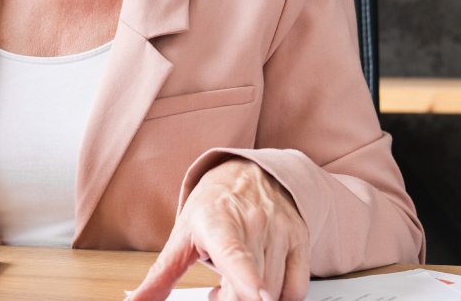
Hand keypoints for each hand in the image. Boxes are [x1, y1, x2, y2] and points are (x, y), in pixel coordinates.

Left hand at [130, 157, 309, 300]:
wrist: (248, 172)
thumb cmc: (211, 207)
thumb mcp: (181, 237)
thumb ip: (159, 277)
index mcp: (218, 221)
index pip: (234, 253)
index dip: (246, 277)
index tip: (258, 296)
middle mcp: (254, 223)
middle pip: (252, 286)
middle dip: (232, 300)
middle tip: (216, 294)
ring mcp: (281, 230)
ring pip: (274, 291)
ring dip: (251, 300)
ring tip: (234, 286)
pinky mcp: (301, 239)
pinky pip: (297, 288)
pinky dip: (279, 298)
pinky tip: (261, 288)